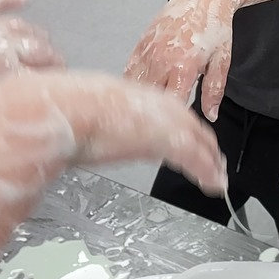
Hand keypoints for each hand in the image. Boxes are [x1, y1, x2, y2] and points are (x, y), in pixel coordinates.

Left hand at [0, 0, 63, 114]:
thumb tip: (10, 104)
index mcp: (2, 69)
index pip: (43, 75)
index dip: (53, 82)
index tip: (57, 89)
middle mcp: (1, 43)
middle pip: (42, 48)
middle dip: (53, 60)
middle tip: (57, 70)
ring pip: (24, 26)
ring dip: (38, 35)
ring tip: (45, 44)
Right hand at [0, 69, 228, 196]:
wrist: (62, 108)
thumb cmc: (60, 109)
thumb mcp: (81, 110)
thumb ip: (94, 119)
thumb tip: (88, 133)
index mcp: (134, 93)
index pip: (168, 110)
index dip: (182, 126)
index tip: (190, 138)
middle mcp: (153, 103)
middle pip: (189, 124)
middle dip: (204, 144)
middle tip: (214, 161)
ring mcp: (162, 121)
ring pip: (197, 142)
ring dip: (209, 161)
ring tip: (217, 177)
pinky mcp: (166, 139)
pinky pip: (194, 158)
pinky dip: (207, 172)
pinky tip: (214, 184)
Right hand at [125, 0, 235, 121]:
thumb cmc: (216, 25)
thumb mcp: (222, 61)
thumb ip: (214, 91)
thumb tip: (210, 115)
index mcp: (184, 67)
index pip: (172, 105)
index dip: (173, 123)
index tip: (175, 133)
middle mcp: (162, 60)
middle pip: (149, 100)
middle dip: (154, 116)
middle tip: (157, 128)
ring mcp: (148, 50)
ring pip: (136, 86)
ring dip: (140, 101)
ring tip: (144, 115)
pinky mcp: (141, 43)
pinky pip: (130, 70)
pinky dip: (132, 83)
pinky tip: (136, 94)